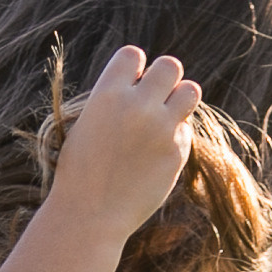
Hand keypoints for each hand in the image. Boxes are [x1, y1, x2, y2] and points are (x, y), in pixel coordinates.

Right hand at [47, 44, 201, 249]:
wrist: (89, 215)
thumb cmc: (81, 171)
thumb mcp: (89, 123)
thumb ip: (118, 100)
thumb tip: (146, 84)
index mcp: (107, 93)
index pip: (133, 55)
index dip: (134, 69)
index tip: (130, 88)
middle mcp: (137, 105)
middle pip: (170, 66)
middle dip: (164, 80)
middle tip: (154, 101)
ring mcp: (161, 128)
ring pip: (190, 91)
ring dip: (180, 99)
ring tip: (164, 118)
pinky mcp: (176, 152)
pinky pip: (185, 130)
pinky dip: (175, 137)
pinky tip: (155, 156)